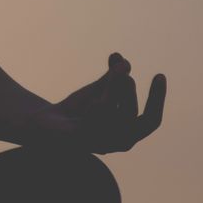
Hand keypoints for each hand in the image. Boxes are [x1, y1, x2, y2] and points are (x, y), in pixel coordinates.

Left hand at [28, 52, 166, 152]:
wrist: (43, 124)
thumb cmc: (75, 111)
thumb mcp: (97, 90)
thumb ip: (111, 76)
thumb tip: (122, 59)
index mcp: (127, 132)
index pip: (151, 121)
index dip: (157, 99)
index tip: (159, 75)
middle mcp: (117, 142)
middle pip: (132, 114)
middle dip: (127, 89)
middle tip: (119, 71)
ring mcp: (98, 144)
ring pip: (112, 113)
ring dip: (112, 89)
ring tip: (110, 73)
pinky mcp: (78, 140)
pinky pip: (92, 123)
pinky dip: (96, 106)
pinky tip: (92, 99)